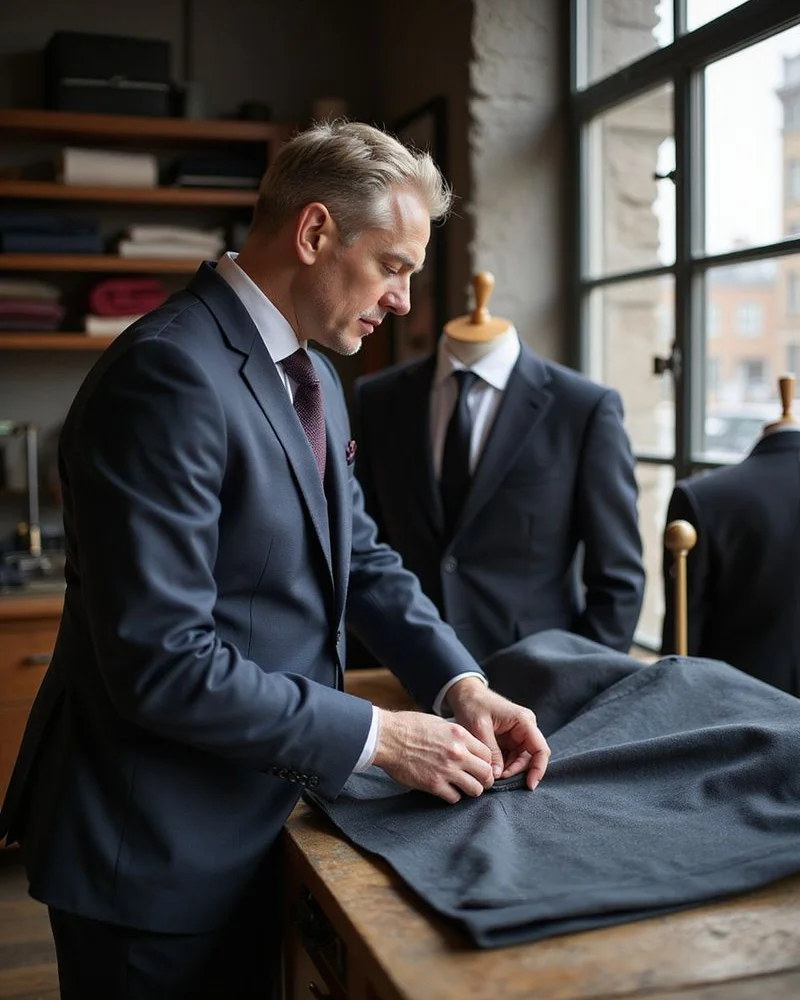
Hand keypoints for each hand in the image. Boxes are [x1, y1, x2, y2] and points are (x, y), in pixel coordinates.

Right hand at [372, 709, 494, 803]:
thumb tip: (466, 746)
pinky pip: (454, 798)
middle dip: (485, 778)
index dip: (486, 762)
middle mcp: (457, 753)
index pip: (487, 754)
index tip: (480, 765)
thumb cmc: (409, 726)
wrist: (387, 737)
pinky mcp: (434, 785)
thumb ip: (456, 736)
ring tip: (463, 786)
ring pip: (475, 789)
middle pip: (486, 773)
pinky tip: (446, 789)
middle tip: (478, 780)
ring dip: (471, 789)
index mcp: (460, 736)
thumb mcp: (439, 723)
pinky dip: (452, 796)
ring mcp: (446, 770)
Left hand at [445, 678, 550, 789]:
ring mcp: (519, 733)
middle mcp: (526, 727)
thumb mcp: (480, 728)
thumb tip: (498, 775)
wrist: (465, 694)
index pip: (541, 749)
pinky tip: (493, 769)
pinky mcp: (510, 739)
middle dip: (518, 771)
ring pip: (522, 759)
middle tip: (499, 779)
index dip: (538, 769)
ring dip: (510, 770)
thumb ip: (491, 752)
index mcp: (524, 721)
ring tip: (493, 774)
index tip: (529, 785)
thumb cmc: (473, 705)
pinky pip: (512, 757)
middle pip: (532, 757)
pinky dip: (504, 765)